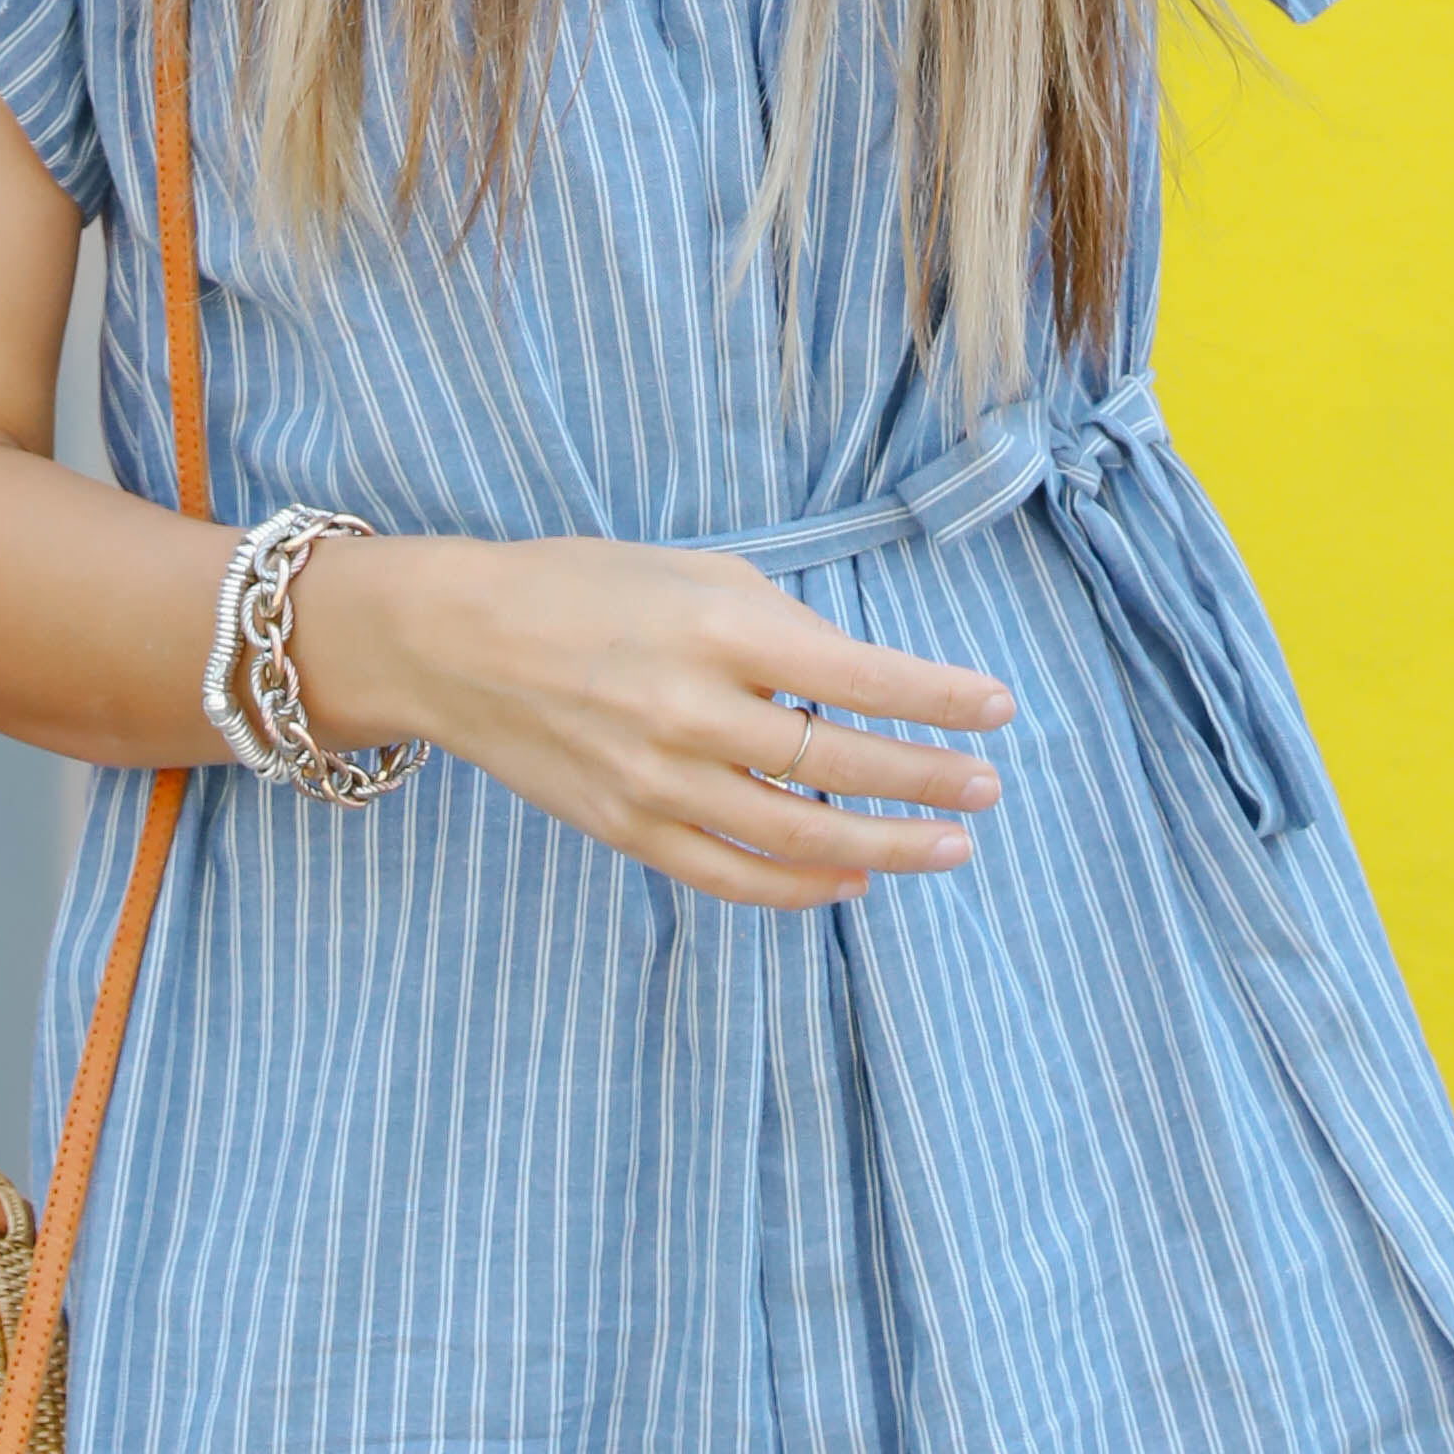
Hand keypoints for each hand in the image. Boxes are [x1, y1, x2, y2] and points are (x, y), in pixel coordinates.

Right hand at [300, 529, 1008, 909]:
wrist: (456, 643)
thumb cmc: (582, 587)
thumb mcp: (689, 570)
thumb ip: (774, 625)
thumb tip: (852, 682)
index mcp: (715, 627)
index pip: (856, 675)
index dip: (937, 699)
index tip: (998, 708)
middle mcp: (692, 709)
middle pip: (840, 763)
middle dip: (928, 779)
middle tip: (987, 789)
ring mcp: (659, 781)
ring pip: (800, 833)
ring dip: (887, 843)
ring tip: (948, 844)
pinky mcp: (629, 830)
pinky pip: (734, 875)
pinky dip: (803, 884)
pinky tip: (854, 876)